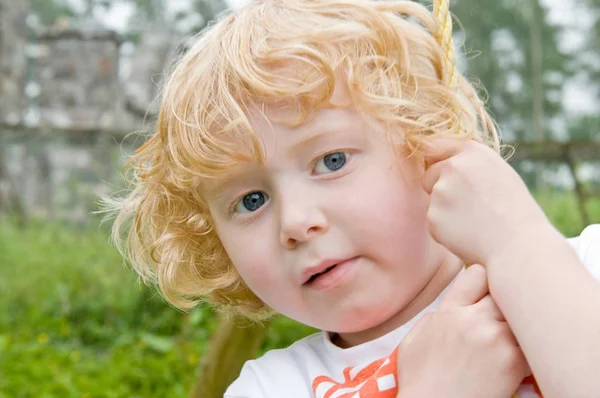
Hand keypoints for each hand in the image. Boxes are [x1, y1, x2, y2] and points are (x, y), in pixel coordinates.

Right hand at [396, 265, 529, 397]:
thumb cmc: (421, 382)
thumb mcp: (413, 342)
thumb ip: (432, 318)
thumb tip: (447, 310)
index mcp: (448, 311)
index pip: (478, 274)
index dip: (485, 282)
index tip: (486, 293)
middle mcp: (473, 319)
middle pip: (504, 291)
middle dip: (504, 302)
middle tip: (501, 318)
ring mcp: (495, 338)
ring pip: (521, 315)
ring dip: (518, 324)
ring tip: (511, 337)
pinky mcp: (513, 361)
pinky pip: (531, 343)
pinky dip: (529, 348)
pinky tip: (518, 357)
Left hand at [422, 139, 551, 265]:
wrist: (519, 244)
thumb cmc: (513, 210)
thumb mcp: (497, 172)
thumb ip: (469, 164)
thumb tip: (442, 161)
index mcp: (472, 151)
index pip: (435, 145)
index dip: (437, 161)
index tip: (443, 173)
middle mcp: (453, 166)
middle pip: (430, 174)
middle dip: (439, 187)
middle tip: (469, 204)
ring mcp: (441, 191)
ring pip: (432, 198)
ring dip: (444, 208)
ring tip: (474, 219)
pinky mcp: (434, 215)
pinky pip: (433, 220)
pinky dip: (445, 227)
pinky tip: (468, 232)